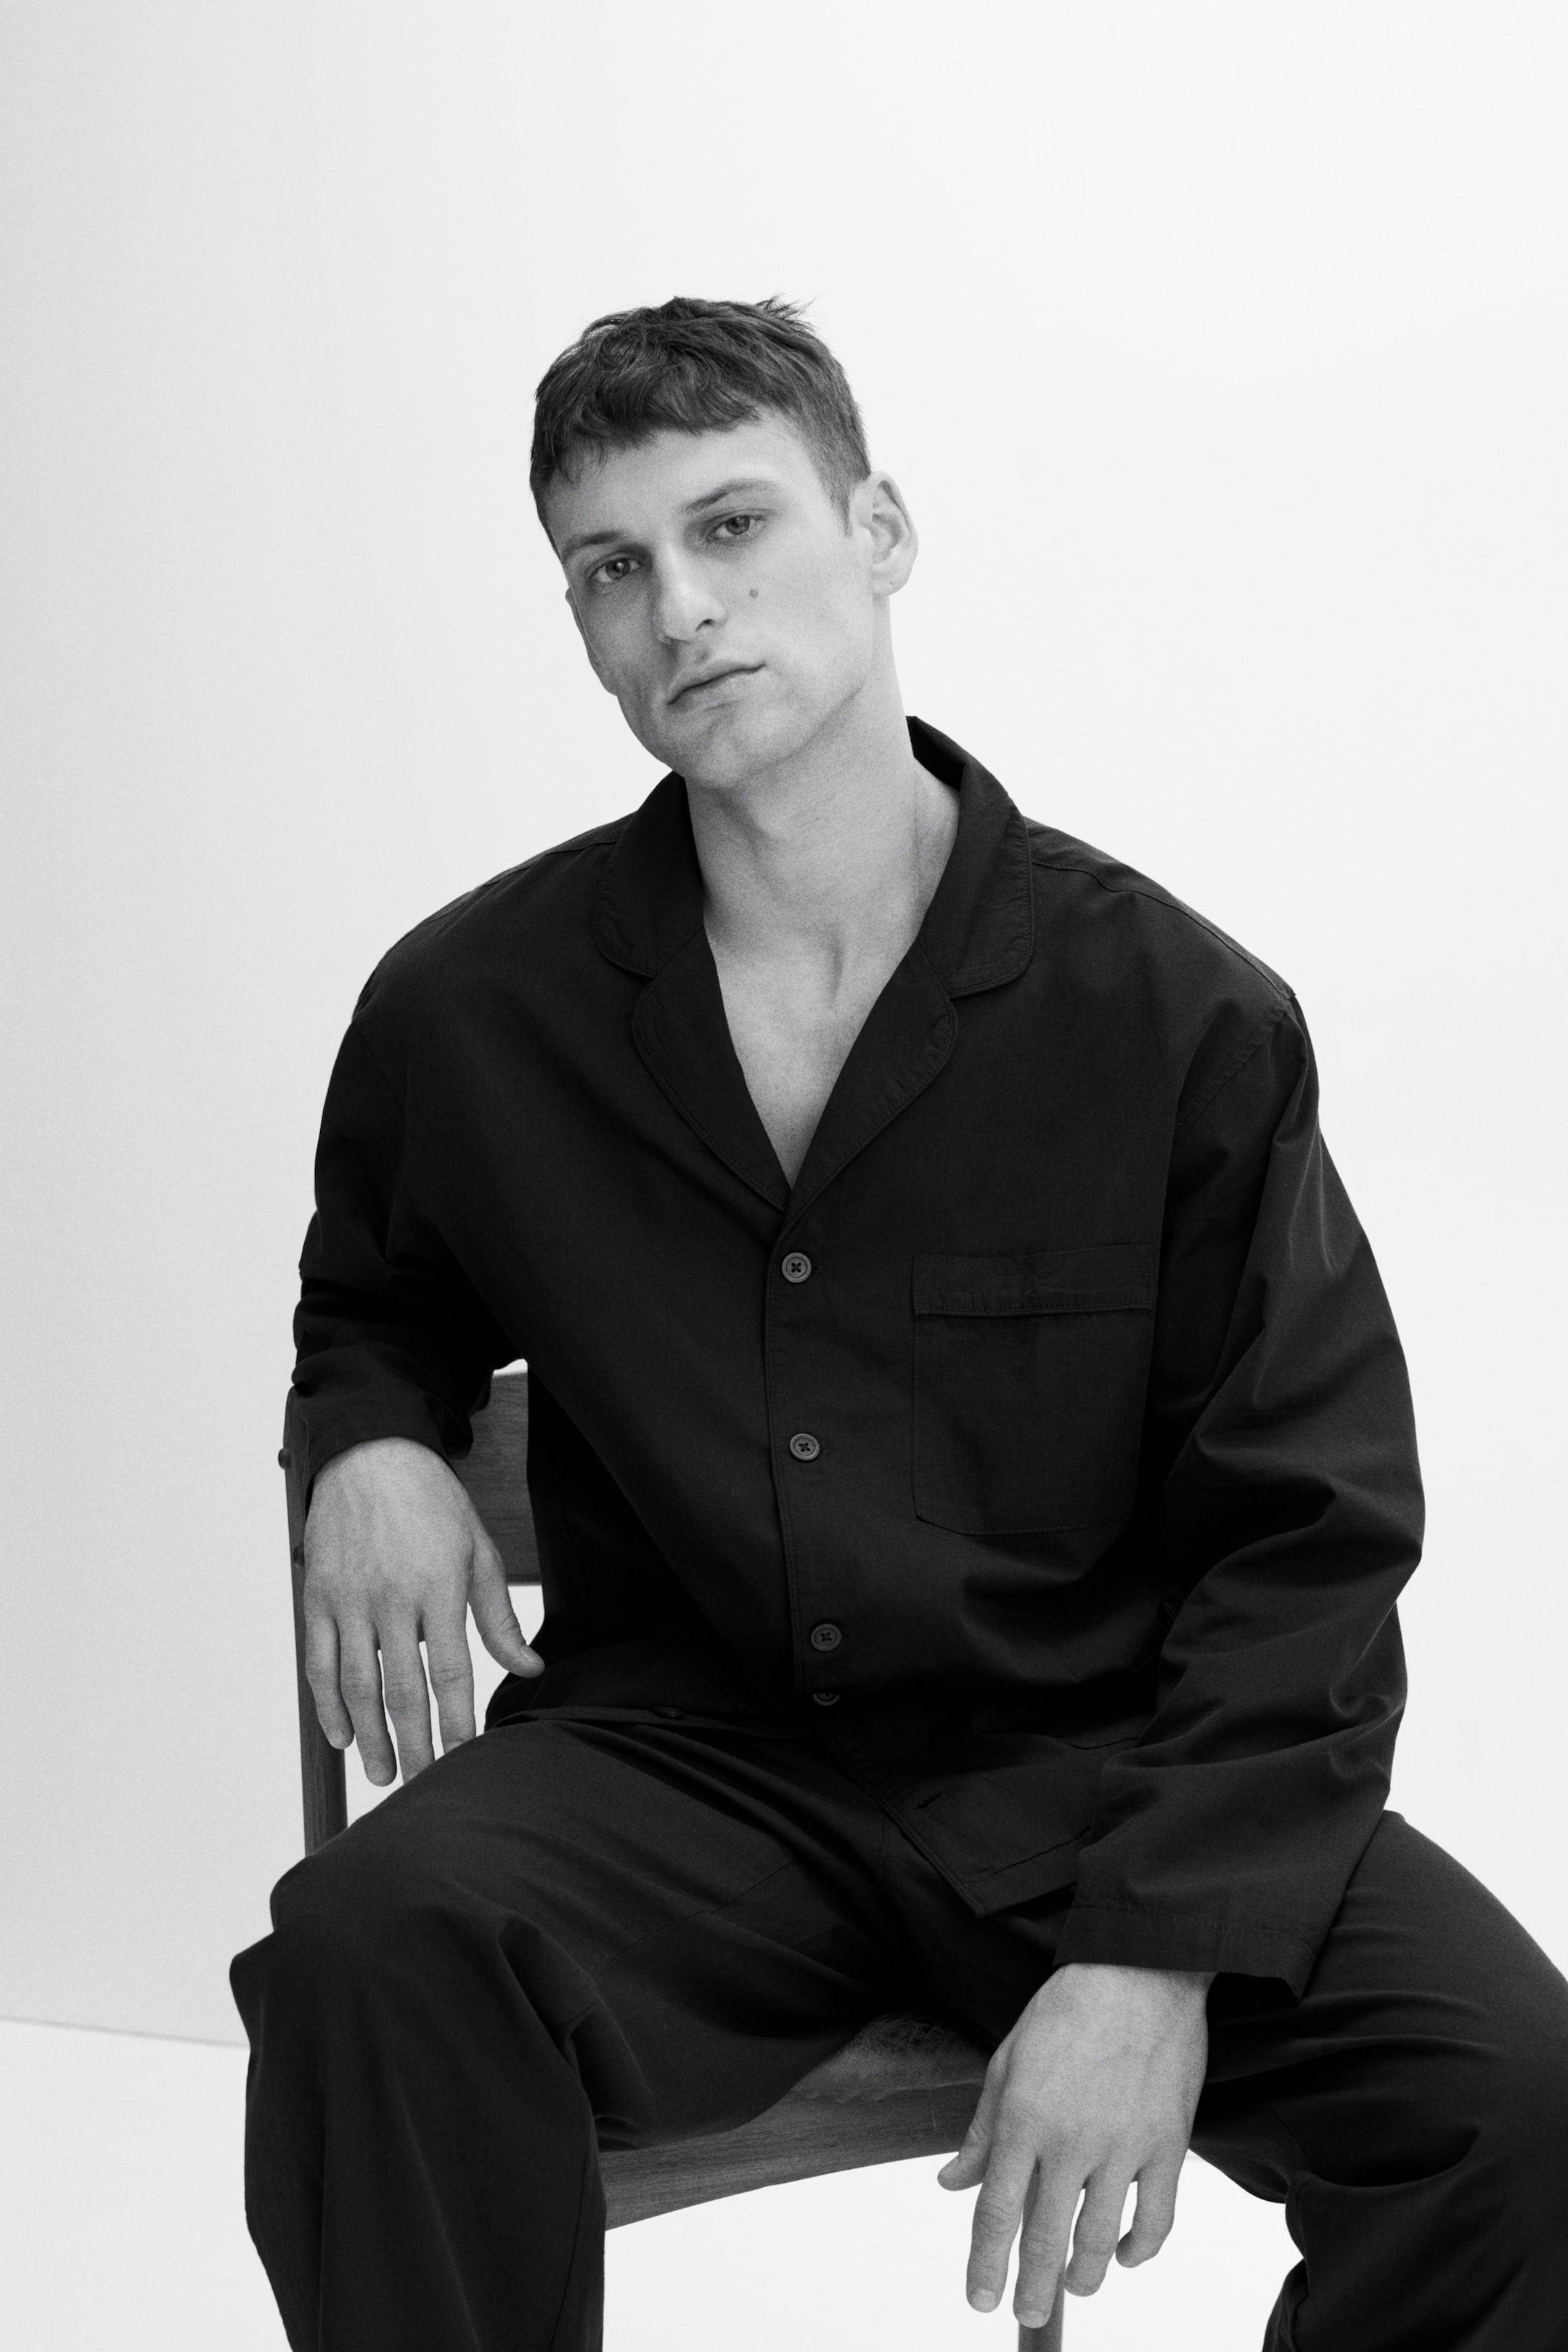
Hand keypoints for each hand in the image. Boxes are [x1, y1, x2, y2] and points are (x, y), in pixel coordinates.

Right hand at [302, 1436, 542, 1784]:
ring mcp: (348, 1598)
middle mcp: (391, 1597)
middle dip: (414, 1743)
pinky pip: (317, 1661)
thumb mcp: (478, 1550)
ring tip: (382, 1772)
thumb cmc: (432, 1502)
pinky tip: (341, 1735)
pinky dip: (327, 1703)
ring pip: (356, 1683)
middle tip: (421, 1783)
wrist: (371, 1454)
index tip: (466, 1757)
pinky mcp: (317, 1596)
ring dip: (369, 1735)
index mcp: (438, 1586)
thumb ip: (498, 1615)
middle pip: (402, 1688)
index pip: (450, 1670)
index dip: (457, 1720)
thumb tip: (528, 1667)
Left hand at [938, 1961, 1210, 2329]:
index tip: (981, 2298)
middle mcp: (1071, 2140)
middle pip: (1045, 2241)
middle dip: (1031, 2290)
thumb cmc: (1070, 2007)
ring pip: (1100, 2241)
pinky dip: (1141, 2248)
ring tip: (1072, 2288)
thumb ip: (982, 2130)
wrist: (1140, 1969)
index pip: (996, 2212)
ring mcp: (1124, 2147)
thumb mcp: (1008, 2060)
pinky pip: (1157, 2219)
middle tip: (1026, 2314)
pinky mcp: (1168, 2145)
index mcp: (1024, 2117)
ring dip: (1082, 2277)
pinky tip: (1126, 2253)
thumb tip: (954, 2181)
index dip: (985, 2265)